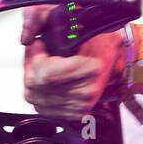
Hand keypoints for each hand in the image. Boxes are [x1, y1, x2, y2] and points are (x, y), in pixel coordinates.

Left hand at [20, 4, 123, 119]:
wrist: (114, 55)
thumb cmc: (97, 40)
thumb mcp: (77, 29)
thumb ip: (52, 34)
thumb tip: (28, 42)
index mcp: (91, 69)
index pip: (46, 73)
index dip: (34, 56)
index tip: (38, 44)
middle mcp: (87, 92)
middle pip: (36, 87)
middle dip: (29, 67)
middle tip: (35, 52)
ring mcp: (81, 106)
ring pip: (35, 98)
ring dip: (31, 80)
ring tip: (39, 65)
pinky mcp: (76, 114)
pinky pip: (42, 108)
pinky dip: (37, 94)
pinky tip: (43, 80)